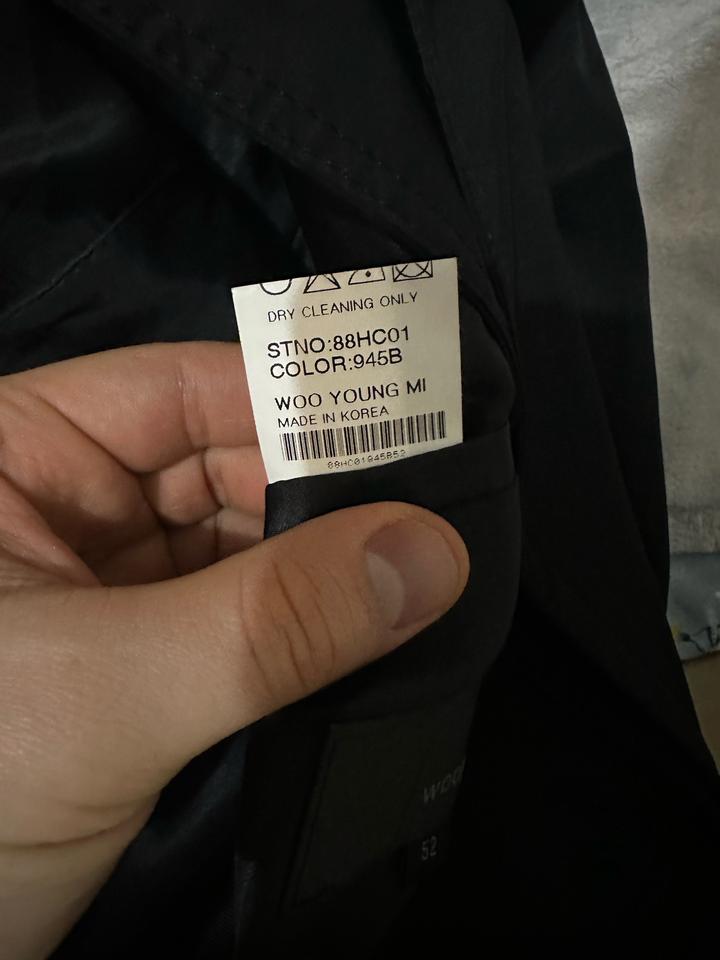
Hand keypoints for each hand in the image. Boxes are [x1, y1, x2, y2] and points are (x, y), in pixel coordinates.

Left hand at [0, 342, 468, 959]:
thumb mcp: (109, 692)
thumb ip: (271, 621)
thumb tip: (429, 551)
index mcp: (21, 453)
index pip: (181, 392)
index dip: (298, 403)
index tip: (418, 427)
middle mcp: (68, 498)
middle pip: (225, 461)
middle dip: (325, 495)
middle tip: (436, 522)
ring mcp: (110, 575)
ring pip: (245, 538)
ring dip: (325, 564)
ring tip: (422, 573)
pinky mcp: (145, 647)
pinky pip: (244, 608)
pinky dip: (305, 619)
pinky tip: (371, 623)